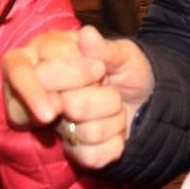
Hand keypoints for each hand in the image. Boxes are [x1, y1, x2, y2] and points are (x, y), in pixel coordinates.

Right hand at [2, 24, 154, 168]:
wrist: (147, 102)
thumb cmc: (129, 70)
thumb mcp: (124, 54)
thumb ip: (105, 48)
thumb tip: (86, 34)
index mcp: (49, 59)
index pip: (42, 73)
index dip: (75, 74)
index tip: (100, 71)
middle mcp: (45, 93)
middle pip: (59, 104)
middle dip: (98, 98)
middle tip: (107, 86)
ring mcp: (57, 123)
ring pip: (79, 130)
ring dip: (111, 117)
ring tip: (115, 106)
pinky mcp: (71, 149)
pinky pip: (88, 154)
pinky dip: (113, 141)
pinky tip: (114, 130)